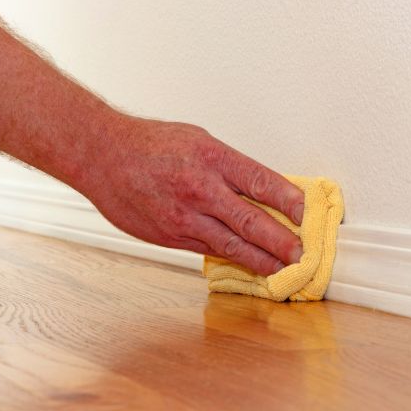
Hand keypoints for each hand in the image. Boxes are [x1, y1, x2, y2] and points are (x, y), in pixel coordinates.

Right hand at [82, 116, 304, 275]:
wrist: (103, 156)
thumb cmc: (149, 144)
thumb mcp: (197, 140)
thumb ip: (228, 167)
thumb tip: (259, 189)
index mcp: (212, 158)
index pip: (261, 182)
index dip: (289, 201)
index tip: (306, 213)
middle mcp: (201, 188)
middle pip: (252, 220)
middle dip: (282, 241)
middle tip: (302, 254)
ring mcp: (184, 216)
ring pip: (232, 244)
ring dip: (261, 259)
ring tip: (282, 269)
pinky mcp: (170, 236)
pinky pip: (207, 249)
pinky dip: (230, 258)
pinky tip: (246, 264)